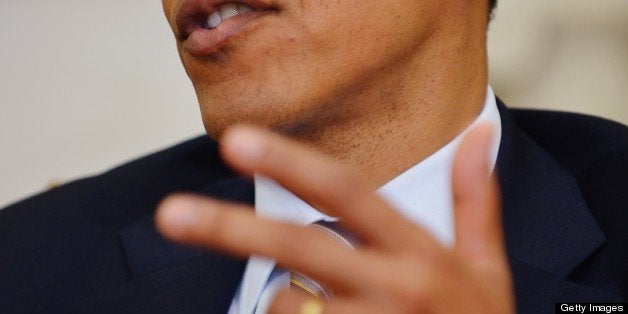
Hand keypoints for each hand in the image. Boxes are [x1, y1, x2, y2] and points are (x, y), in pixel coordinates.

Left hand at [155, 124, 513, 312]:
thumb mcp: (487, 268)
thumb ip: (475, 199)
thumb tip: (476, 133)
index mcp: (418, 255)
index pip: (348, 195)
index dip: (292, 165)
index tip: (239, 143)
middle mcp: (388, 290)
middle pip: (297, 248)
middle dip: (229, 230)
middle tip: (172, 215)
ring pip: (286, 305)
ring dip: (289, 304)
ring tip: (328, 313)